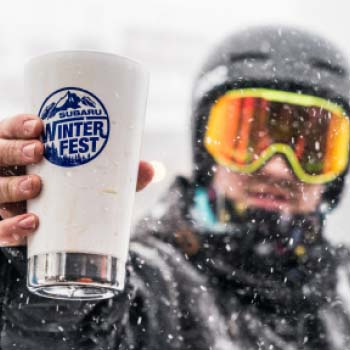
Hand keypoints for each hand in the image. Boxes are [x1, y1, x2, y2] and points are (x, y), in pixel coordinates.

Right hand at [0, 114, 153, 246]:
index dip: (18, 126)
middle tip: (40, 152)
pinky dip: (9, 228)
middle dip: (14, 150)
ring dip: (10, 186)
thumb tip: (153, 169)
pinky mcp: (4, 224)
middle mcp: (4, 170)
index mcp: (20, 149)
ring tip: (36, 186)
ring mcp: (1, 197)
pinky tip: (30, 224)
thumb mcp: (85, 175)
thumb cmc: (69, 187)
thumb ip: (117, 172)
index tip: (39, 124)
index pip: (8, 130)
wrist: (52, 222)